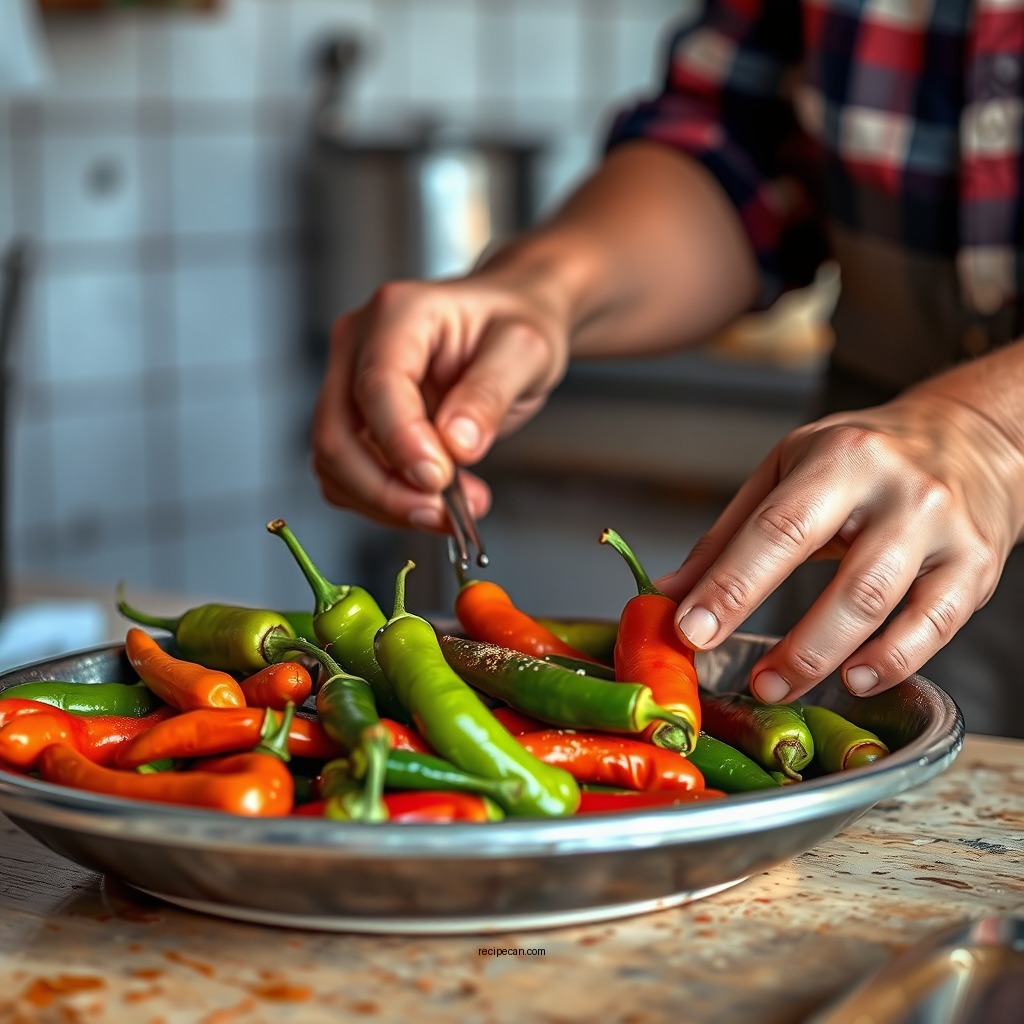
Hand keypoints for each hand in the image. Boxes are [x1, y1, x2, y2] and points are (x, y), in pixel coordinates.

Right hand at [310, 268, 571, 530]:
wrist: (511, 322)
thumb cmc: (514, 324)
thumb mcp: (524, 351)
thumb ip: (489, 394)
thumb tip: (456, 445)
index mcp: (397, 314)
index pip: (377, 387)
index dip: (402, 443)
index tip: (438, 481)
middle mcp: (358, 346)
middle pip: (338, 435)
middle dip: (387, 489)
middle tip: (444, 513)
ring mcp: (348, 384)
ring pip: (336, 465)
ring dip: (387, 503)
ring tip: (453, 511)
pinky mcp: (355, 422)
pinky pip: (349, 478)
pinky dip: (386, 503)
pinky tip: (434, 502)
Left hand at [655, 376, 1023, 702]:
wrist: (971, 437)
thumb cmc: (863, 457)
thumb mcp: (788, 470)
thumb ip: (730, 534)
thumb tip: (669, 591)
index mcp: (839, 458)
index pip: (777, 530)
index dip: (731, 586)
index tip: (691, 630)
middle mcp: (899, 490)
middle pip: (843, 579)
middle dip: (789, 641)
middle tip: (747, 680)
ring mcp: (944, 529)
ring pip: (886, 607)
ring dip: (827, 658)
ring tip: (781, 685)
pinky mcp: (976, 565)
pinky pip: (935, 625)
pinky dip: (892, 661)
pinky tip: (854, 678)